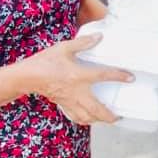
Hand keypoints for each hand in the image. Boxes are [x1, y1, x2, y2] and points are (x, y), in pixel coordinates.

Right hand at [17, 34, 132, 124]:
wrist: (27, 76)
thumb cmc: (45, 61)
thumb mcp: (64, 48)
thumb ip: (83, 43)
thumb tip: (99, 37)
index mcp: (79, 75)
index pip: (104, 75)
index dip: (119, 76)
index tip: (130, 77)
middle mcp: (76, 92)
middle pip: (98, 109)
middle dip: (111, 115)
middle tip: (120, 116)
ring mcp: (69, 101)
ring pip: (88, 117)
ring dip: (100, 120)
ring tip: (108, 119)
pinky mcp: (63, 105)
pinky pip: (76, 117)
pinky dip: (85, 120)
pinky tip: (89, 119)